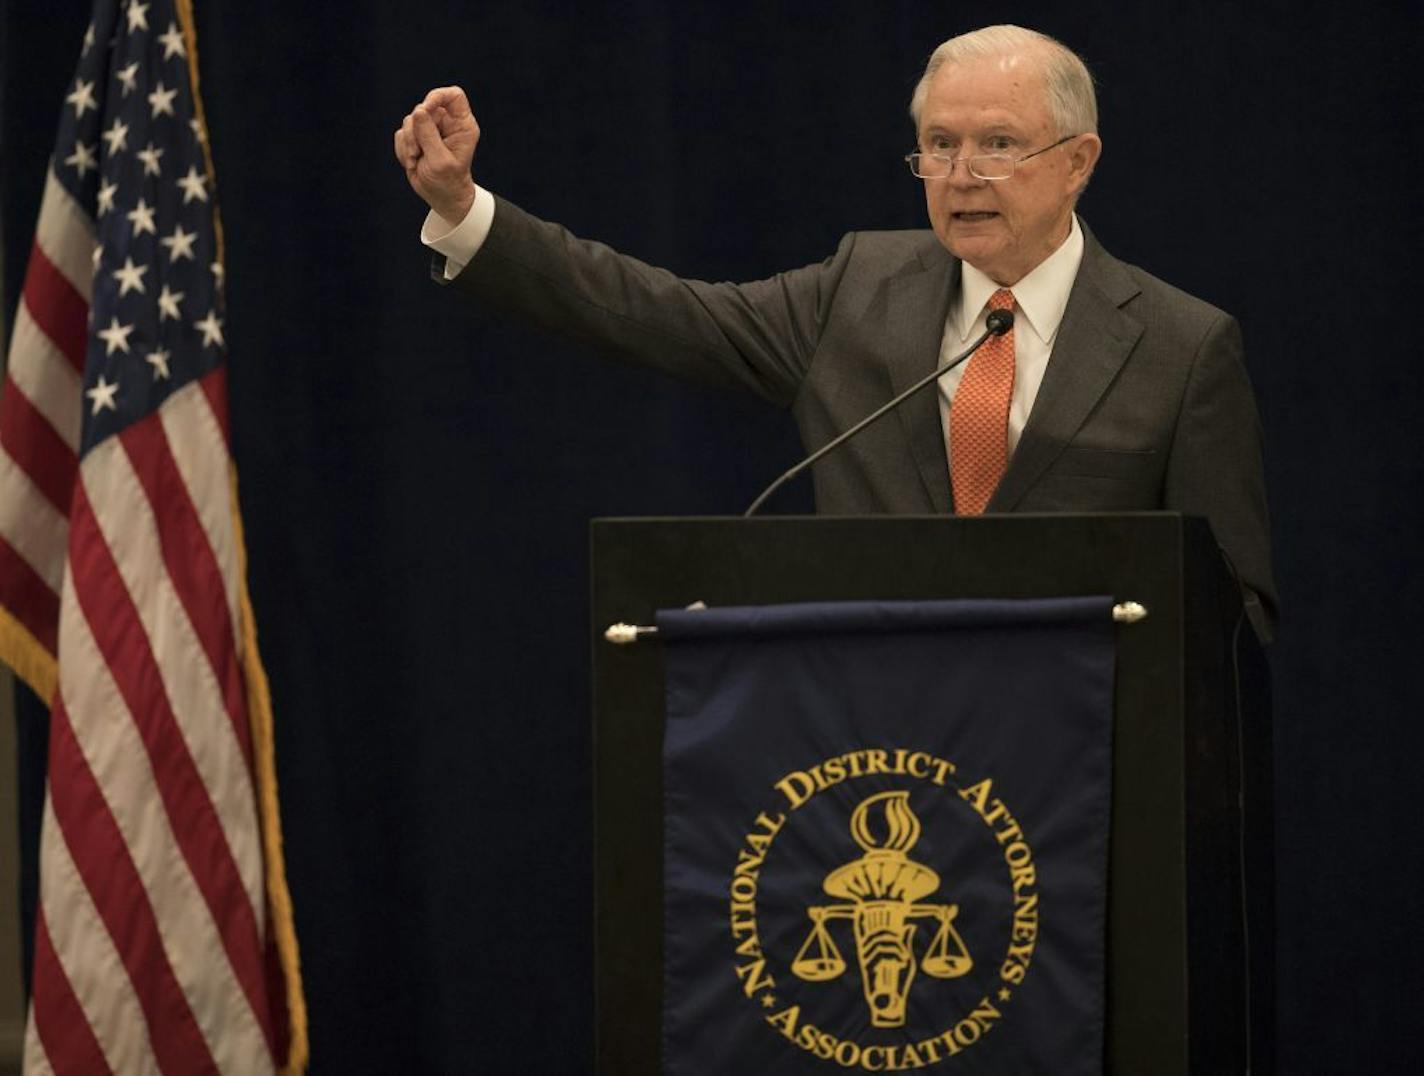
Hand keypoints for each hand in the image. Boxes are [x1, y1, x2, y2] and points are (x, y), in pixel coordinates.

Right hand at [394, 86, 479, 225]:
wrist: (441, 197)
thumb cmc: (448, 182)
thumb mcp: (439, 161)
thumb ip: (429, 135)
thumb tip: (418, 111)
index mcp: (461, 126)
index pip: (453, 96)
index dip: (437, 97)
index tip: (425, 110)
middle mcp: (447, 124)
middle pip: (424, 108)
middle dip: (415, 130)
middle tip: (417, 152)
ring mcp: (430, 129)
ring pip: (409, 121)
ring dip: (408, 142)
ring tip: (415, 160)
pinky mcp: (416, 137)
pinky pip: (401, 133)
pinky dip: (403, 149)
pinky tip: (412, 162)